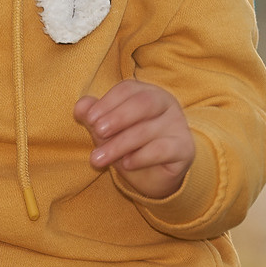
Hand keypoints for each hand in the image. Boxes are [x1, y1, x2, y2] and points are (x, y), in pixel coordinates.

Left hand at [76, 80, 194, 199]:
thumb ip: (94, 116)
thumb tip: (80, 107)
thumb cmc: (130, 147)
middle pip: (143, 103)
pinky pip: (162, 149)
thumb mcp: (108, 131)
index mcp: (147, 92)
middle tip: (97, 131)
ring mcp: (178, 125)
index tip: (89, 119)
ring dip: (119, 144)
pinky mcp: (185, 148)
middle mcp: (166, 104)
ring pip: (147, 130)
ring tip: (98, 158)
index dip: (107, 102)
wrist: (155, 177)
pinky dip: (141, 157)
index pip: (128, 89)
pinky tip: (126, 164)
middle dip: (117, 117)